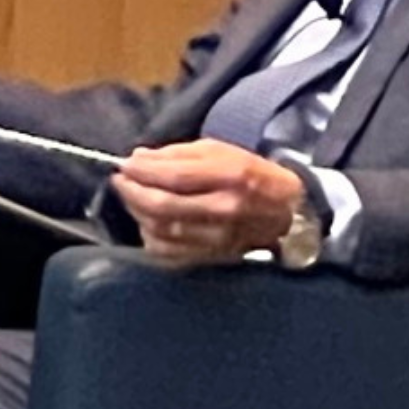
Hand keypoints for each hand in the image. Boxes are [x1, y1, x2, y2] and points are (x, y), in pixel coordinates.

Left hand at [110, 139, 304, 265]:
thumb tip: (138, 158)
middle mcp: (225, 210)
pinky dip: (149, 236)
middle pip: (162, 206)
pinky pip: (167, 252)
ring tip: (132, 197)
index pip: (174, 177)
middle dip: (132, 192)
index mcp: (231, 177)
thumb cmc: (251, 175)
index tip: (123, 165)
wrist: (288, 212)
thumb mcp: (221, 151)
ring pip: (161, 230)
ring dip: (137, 212)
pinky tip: (148, 222)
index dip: (142, 171)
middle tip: (120, 180)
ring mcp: (218, 238)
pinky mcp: (213, 257)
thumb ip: (177, 154)